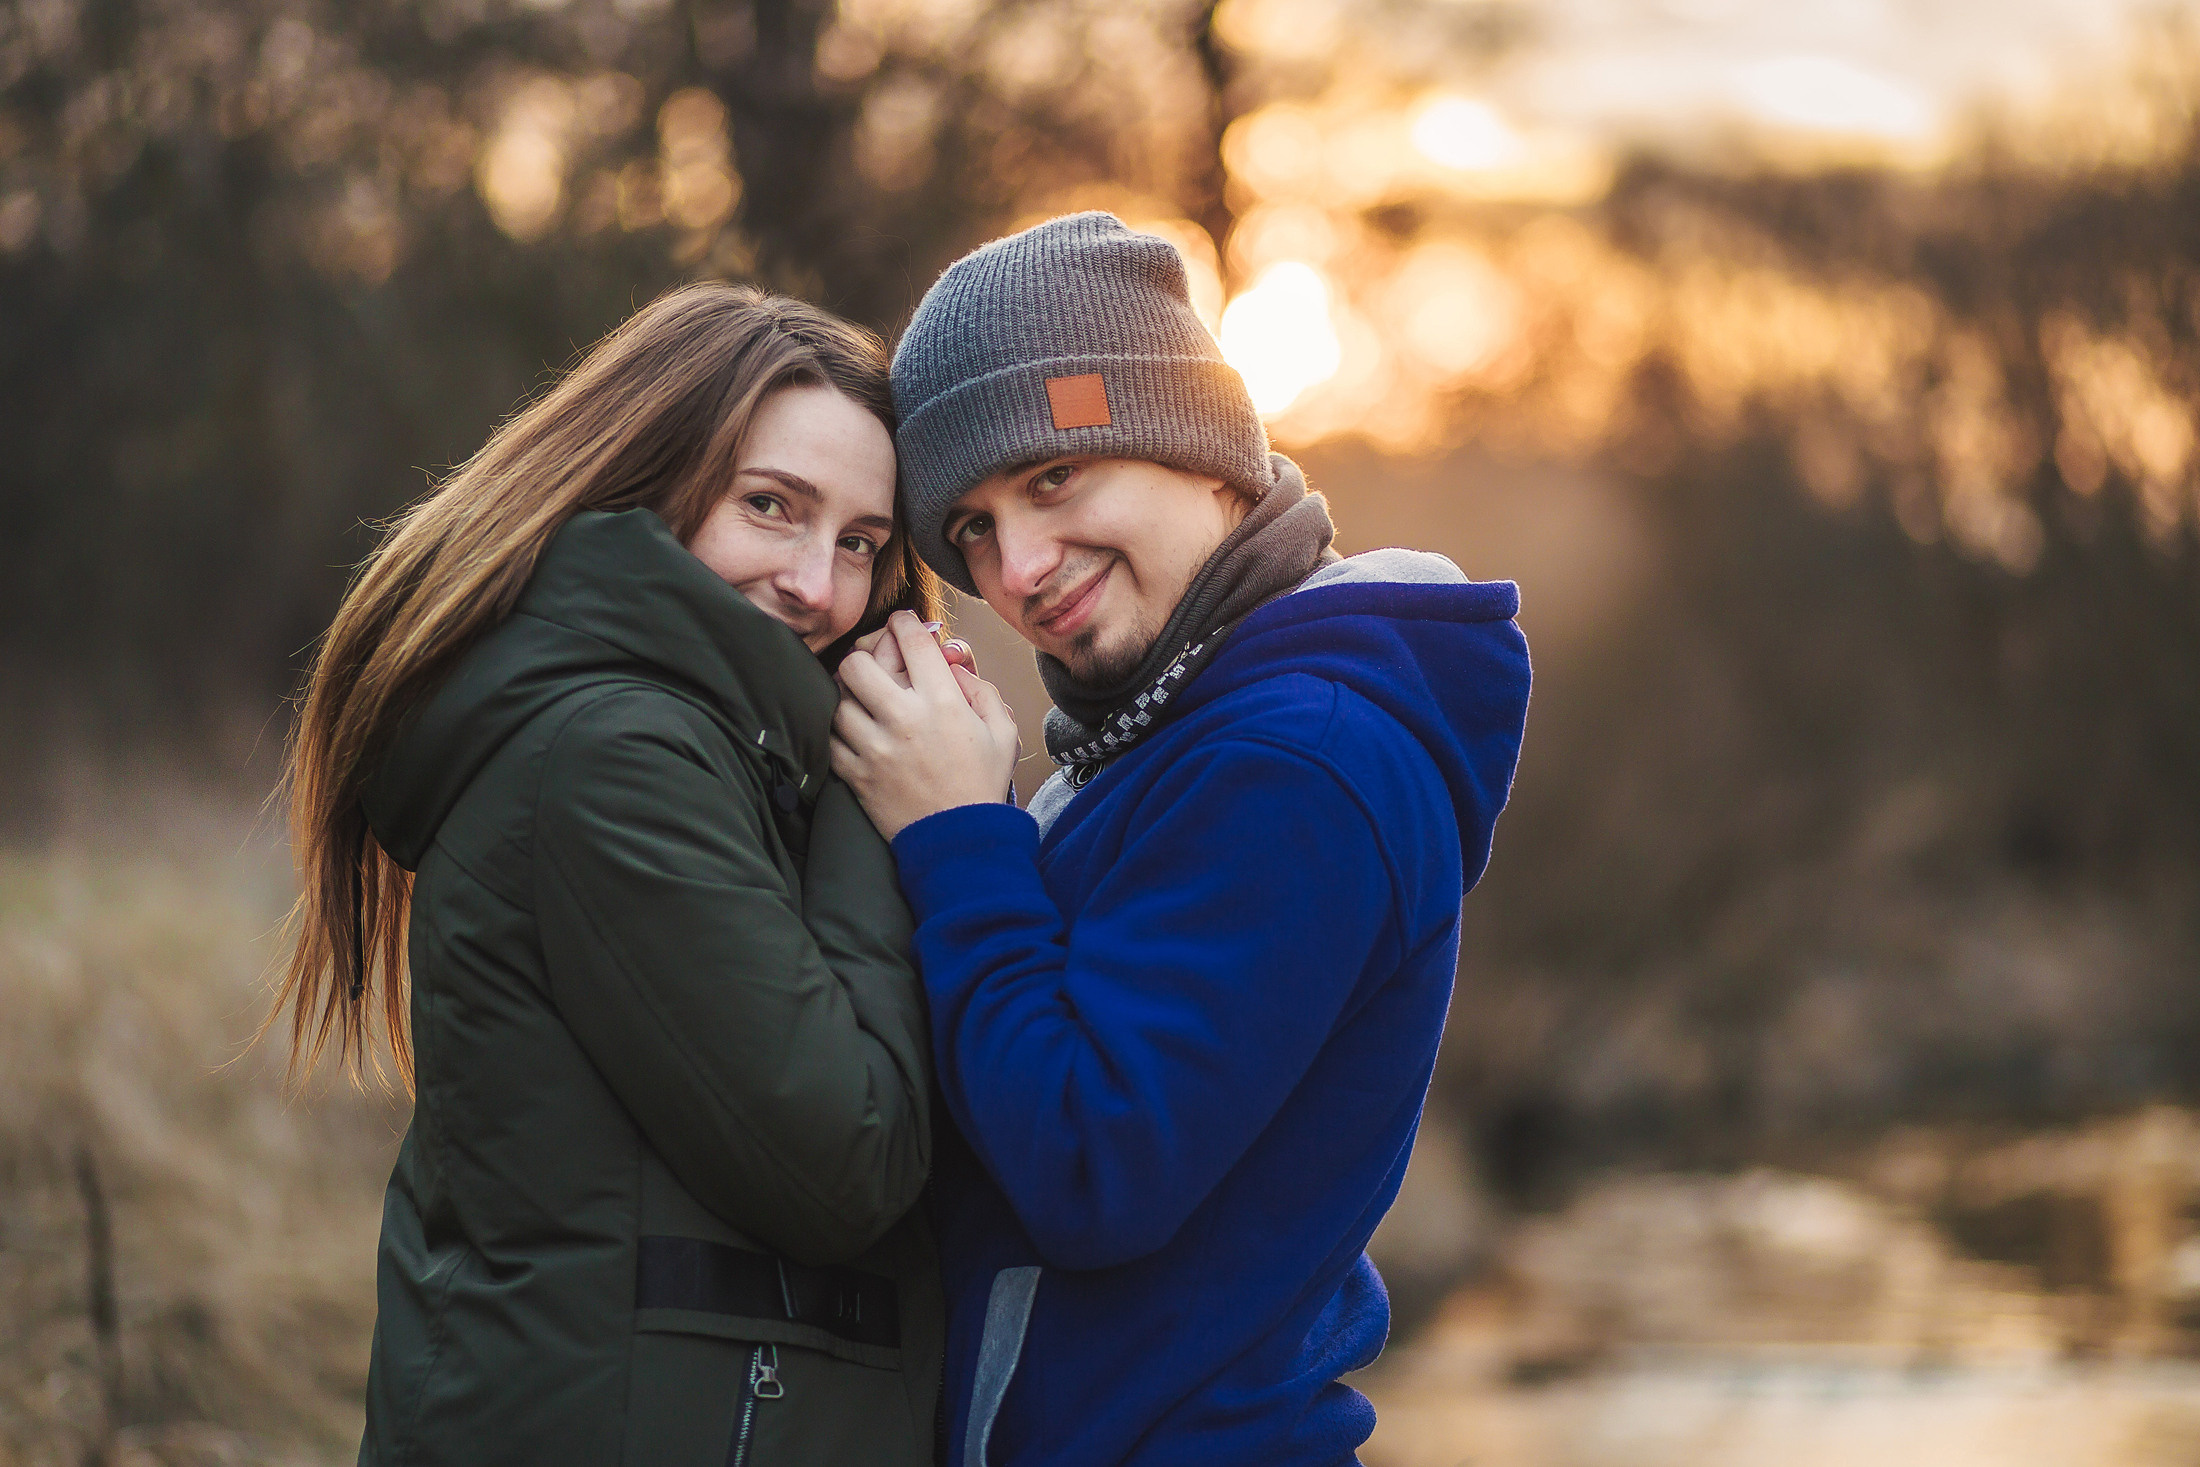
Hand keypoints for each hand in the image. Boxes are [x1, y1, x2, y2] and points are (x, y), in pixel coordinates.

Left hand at [833, 613, 1019, 839]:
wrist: (960, 842)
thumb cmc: (982, 783)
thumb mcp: (1002, 731)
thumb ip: (980, 689)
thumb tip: (951, 663)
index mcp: (943, 703)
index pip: (911, 641)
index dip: (904, 622)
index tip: (901, 623)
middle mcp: (904, 719)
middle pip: (857, 663)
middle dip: (864, 654)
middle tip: (874, 661)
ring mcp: (875, 748)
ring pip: (838, 699)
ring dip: (849, 693)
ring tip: (863, 697)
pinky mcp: (856, 774)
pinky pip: (831, 737)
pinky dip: (838, 729)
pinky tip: (855, 729)